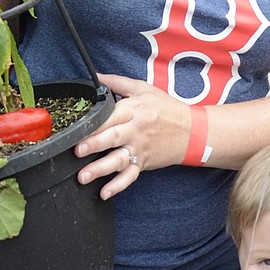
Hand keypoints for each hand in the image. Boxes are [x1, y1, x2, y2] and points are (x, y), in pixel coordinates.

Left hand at [74, 73, 189, 197]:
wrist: (193, 131)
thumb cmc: (167, 108)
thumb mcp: (143, 89)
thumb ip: (116, 82)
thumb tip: (95, 76)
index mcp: (134, 110)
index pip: (111, 116)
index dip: (94, 123)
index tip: (76, 129)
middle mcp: (136, 130)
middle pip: (112, 138)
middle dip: (94, 145)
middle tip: (76, 151)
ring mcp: (140, 149)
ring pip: (118, 160)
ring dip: (100, 169)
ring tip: (83, 176)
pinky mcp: (143, 163)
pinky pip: (129, 176)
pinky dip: (118, 186)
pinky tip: (105, 193)